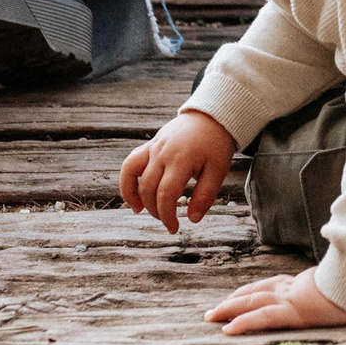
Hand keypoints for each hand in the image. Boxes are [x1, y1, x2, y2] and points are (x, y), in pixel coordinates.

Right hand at [119, 109, 237, 235]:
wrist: (211, 116)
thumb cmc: (216, 144)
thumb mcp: (218, 170)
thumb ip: (205, 195)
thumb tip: (193, 219)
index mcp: (181, 159)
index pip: (166, 194)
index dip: (167, 216)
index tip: (174, 228)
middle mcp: (163, 153)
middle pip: (148, 188)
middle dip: (156, 211)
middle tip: (168, 221)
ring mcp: (154, 147)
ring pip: (133, 175)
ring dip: (136, 197)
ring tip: (142, 211)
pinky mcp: (149, 145)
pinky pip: (130, 164)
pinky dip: (127, 181)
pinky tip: (133, 196)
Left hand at [206, 270, 345, 334]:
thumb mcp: (343, 282)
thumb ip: (334, 282)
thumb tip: (343, 282)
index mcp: (301, 282)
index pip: (269, 285)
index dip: (250, 291)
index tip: (236, 298)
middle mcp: (292, 288)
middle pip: (255, 291)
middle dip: (232, 300)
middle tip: (213, 310)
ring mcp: (291, 298)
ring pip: (252, 301)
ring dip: (228, 309)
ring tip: (211, 317)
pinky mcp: (293, 311)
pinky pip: (262, 317)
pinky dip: (243, 322)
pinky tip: (228, 329)